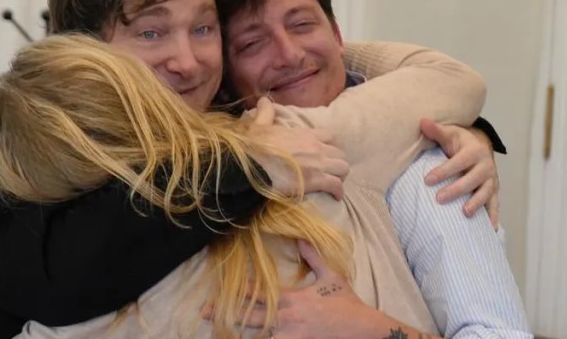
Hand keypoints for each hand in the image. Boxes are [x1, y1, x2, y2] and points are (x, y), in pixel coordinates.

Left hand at [203, 240, 404, 338]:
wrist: (363, 330)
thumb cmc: (347, 303)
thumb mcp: (331, 275)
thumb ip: (313, 257)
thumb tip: (299, 238)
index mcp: (291, 300)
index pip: (257, 295)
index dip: (236, 293)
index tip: (216, 291)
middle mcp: (286, 319)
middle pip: (249, 317)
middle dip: (225, 315)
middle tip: (203, 313)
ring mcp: (290, 337)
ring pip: (257, 337)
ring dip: (238, 334)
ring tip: (218, 332)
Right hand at [248, 97, 348, 200]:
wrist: (252, 167)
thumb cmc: (254, 147)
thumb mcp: (259, 125)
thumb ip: (266, 113)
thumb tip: (264, 99)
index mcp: (305, 134)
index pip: (330, 136)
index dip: (330, 145)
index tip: (325, 153)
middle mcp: (316, 147)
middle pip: (340, 153)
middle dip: (337, 162)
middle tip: (329, 170)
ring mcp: (318, 164)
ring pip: (343, 168)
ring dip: (340, 176)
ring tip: (334, 182)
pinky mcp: (316, 181)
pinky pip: (337, 185)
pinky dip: (338, 191)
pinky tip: (336, 196)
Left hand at [420, 118, 499, 227]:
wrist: (479, 147)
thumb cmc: (460, 142)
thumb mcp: (449, 133)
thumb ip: (436, 130)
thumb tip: (422, 121)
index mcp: (474, 151)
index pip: (459, 162)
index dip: (444, 171)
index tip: (427, 180)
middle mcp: (486, 165)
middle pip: (472, 179)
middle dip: (456, 190)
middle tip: (439, 199)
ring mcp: (491, 179)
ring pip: (485, 192)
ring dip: (476, 203)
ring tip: (465, 213)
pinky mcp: (494, 190)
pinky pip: (494, 204)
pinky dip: (493, 216)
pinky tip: (491, 229)